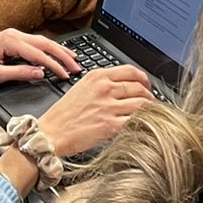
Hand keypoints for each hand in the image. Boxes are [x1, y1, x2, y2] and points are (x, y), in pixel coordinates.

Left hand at [0, 29, 80, 92]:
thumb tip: (40, 74)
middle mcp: (13, 34)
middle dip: (63, 55)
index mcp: (10, 41)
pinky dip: (49, 49)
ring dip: (58, 51)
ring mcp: (13, 35)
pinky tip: (56, 53)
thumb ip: (19, 73)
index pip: (38, 54)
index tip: (66, 75)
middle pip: (45, 44)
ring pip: (42, 42)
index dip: (55, 65)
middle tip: (77, 67)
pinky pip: (35, 43)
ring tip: (73, 59)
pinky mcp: (12, 40)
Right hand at [36, 65, 158, 158]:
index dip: (144, 78)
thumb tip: (121, 86)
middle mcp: (105, 88)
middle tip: (151, 102)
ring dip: (150, 110)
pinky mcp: (110, 126)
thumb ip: (102, 84)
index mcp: (98, 76)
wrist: (51, 133)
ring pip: (142, 104)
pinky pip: (136, 121)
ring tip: (151, 115)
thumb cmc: (63, 114)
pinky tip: (143, 126)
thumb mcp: (81, 87)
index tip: (146, 85)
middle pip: (140, 87)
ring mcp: (109, 107)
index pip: (131, 70)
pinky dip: (143, 123)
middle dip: (149, 95)